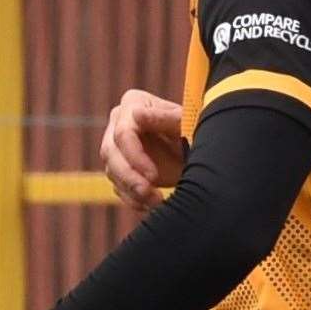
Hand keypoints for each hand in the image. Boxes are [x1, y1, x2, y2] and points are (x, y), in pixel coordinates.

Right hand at [100, 90, 184, 211]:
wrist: (200, 149)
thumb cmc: (195, 129)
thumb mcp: (184, 122)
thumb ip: (164, 117)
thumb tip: (136, 115)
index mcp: (133, 104)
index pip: (123, 134)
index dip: (135, 157)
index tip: (153, 176)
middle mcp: (119, 123)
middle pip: (110, 153)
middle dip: (129, 177)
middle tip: (149, 194)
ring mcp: (117, 146)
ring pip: (112, 171)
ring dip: (132, 191)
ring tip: (156, 201)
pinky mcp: (120, 167)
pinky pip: (118, 186)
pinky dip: (132, 199)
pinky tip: (149, 205)